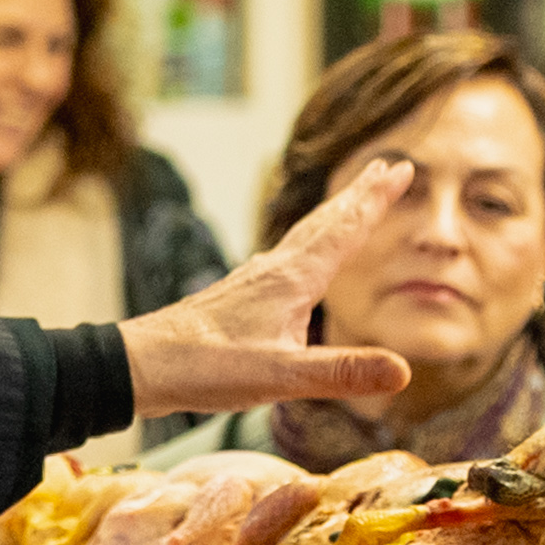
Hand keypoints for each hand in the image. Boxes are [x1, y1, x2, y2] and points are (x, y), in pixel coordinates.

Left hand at [119, 156, 416, 419]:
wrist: (141, 365)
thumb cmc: (205, 367)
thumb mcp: (281, 376)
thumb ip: (342, 372)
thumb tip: (403, 371)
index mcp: (291, 279)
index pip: (344, 230)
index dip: (375, 200)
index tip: (401, 169)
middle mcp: (275, 270)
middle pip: (326, 222)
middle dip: (360, 195)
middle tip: (388, 168)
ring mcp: (255, 281)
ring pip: (305, 237)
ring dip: (335, 215)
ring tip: (353, 202)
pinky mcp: (239, 297)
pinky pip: (287, 257)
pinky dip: (309, 244)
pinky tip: (300, 259)